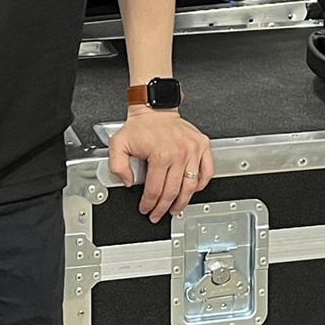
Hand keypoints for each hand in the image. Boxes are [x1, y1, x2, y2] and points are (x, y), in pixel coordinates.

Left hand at [109, 108, 214, 222]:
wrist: (155, 109)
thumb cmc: (140, 126)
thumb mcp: (118, 144)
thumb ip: (117, 166)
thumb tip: (128, 183)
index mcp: (160, 155)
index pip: (155, 190)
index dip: (149, 204)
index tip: (146, 209)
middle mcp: (179, 153)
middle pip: (173, 192)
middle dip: (164, 208)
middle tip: (159, 215)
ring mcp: (193, 150)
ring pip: (191, 186)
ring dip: (183, 201)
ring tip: (176, 209)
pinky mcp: (202, 145)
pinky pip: (207, 171)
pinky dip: (201, 184)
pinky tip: (192, 191)